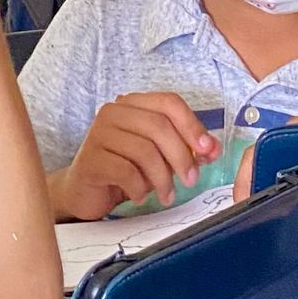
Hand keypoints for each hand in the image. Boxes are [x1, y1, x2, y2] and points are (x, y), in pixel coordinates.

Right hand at [49, 94, 217, 218]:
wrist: (84, 192)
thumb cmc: (125, 170)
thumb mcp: (161, 158)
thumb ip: (187, 150)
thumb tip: (213, 149)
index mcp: (133, 104)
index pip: (169, 102)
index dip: (192, 125)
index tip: (207, 150)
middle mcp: (114, 112)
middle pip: (159, 126)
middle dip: (181, 156)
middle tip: (191, 180)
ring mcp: (99, 133)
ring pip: (144, 150)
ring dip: (162, 178)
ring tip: (167, 195)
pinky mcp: (91, 159)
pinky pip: (126, 171)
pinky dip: (140, 188)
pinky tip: (140, 196)